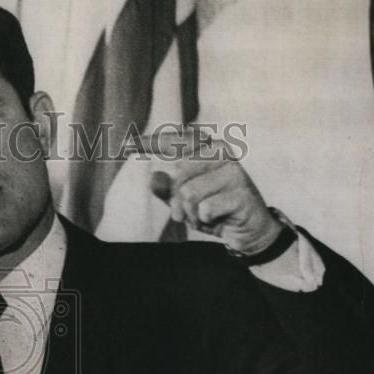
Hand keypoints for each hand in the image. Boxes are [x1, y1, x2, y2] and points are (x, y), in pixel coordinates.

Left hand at [142, 132, 282, 254]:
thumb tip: (154, 178)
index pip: (173, 142)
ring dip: (191, 213)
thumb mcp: (184, 201)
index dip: (148, 143)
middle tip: (193, 211)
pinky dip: (205, 220)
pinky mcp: (241, 193)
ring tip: (206, 215)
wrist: (249, 231)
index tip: (123, 146)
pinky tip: (219, 219)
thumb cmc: (214, 210)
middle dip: (178, 200)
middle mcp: (222, 152)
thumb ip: (166, 189)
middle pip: (177, 175)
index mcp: (207, 147)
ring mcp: (234, 171)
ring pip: (188, 194)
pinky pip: (205, 208)